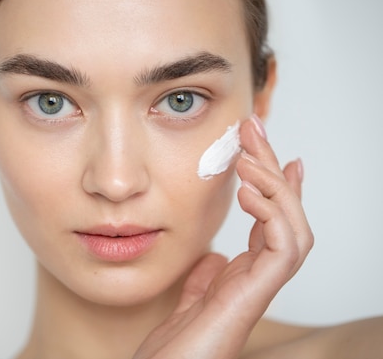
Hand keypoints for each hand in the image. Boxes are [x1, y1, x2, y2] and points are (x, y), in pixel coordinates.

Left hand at [133, 116, 313, 358]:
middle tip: (255, 131)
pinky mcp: (252, 299)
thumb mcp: (187, 297)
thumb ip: (204, 275)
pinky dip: (270, 215)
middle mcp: (255, 281)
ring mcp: (257, 290)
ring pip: (295, 231)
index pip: (270, 224)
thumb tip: (214, 254)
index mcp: (242, 277)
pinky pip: (282, 251)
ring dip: (276, 188)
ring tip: (250, 158)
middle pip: (284, 217)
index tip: (270, 153)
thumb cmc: (172, 347)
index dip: (276, 188)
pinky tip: (248, 193)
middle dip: (273, 170)